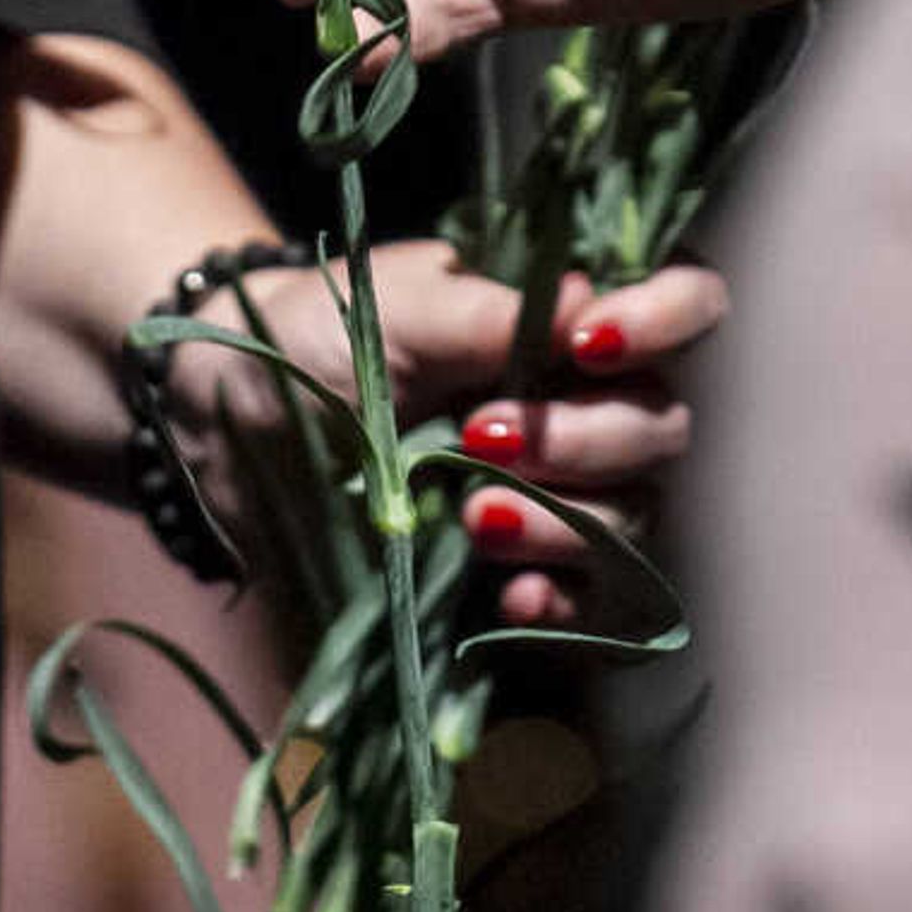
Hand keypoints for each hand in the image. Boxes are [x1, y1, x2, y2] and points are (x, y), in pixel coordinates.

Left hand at [168, 243, 727, 626]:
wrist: (226, 421)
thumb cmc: (315, 336)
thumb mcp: (390, 310)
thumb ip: (489, 314)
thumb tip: (585, 309)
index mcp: (569, 318)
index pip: (685, 305)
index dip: (665, 322)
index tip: (592, 345)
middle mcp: (585, 402)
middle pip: (663, 426)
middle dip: (591, 439)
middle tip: (485, 439)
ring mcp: (563, 492)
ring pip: (635, 517)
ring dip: (570, 527)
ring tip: (476, 521)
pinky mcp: (528, 571)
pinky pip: (593, 605)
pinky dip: (564, 605)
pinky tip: (513, 602)